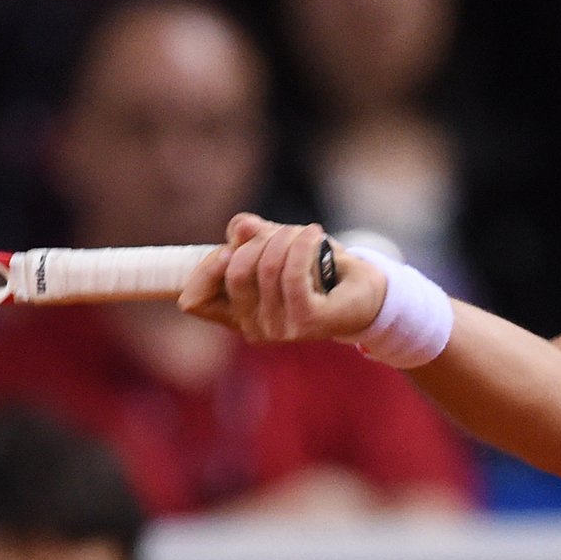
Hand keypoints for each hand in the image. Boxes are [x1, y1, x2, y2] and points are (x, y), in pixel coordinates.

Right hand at [181, 214, 384, 342]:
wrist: (366, 293)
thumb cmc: (316, 271)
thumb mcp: (276, 246)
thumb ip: (251, 237)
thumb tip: (239, 228)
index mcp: (237, 316)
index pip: (194, 300)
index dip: (207, 267)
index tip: (232, 246)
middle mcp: (254, 329)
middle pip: (234, 271)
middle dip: (258, 240)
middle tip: (284, 233)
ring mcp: (279, 331)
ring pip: (267, 266)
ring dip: (287, 237)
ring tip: (306, 233)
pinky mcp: (306, 324)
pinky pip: (293, 273)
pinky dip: (303, 244)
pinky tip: (315, 233)